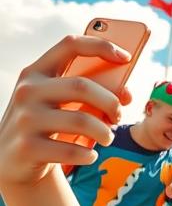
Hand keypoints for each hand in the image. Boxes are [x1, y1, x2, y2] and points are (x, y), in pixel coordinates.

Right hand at [0, 36, 130, 188]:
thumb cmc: (45, 126)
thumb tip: (126, 94)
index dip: (101, 46)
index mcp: (36, 73)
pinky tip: (90, 155)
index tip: (127, 57)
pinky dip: (89, 154)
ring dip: (104, 132)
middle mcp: (27, 91)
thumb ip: (87, 93)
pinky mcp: (27, 147)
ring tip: (107, 138)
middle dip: (110, 102)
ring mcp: (25, 119)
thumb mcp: (57, 103)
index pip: (70, 45)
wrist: (11, 161)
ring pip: (82, 120)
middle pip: (82, 86)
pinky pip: (73, 150)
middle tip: (118, 116)